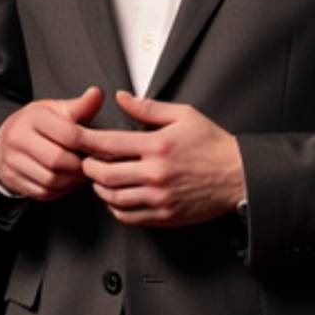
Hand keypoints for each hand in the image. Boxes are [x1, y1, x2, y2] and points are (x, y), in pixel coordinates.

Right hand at [0, 85, 105, 200]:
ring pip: (51, 180)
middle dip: (79, 166)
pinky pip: (43, 192)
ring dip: (71, 181)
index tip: (102, 149)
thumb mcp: (56, 110)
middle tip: (91, 165)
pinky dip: (59, 191)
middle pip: (58, 160)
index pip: (69, 134)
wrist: (5, 140)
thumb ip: (80, 106)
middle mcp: (18, 139)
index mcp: (33, 118)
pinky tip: (66, 181)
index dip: (90, 145)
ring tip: (80, 173)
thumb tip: (97, 94)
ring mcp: (12, 161)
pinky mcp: (12, 180)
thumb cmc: (37, 124)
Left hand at [75, 90, 246, 228]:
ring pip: (112, 198)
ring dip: (99, 189)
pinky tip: (117, 198)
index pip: (107, 144)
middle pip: (103, 175)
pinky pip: (128, 217)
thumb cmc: (213, 145)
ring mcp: (159, 197)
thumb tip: (121, 98)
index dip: (85, 141)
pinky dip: (115, 209)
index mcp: (157, 145)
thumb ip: (148, 108)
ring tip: (100, 180)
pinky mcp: (165, 215)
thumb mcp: (183, 115)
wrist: (238, 176)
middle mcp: (155, 173)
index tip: (76, 139)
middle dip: (88, 167)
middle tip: (87, 161)